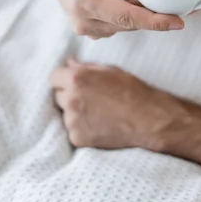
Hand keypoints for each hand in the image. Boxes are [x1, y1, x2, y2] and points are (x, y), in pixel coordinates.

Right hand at [39, 0, 183, 37]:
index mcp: (84, 2)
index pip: (124, 16)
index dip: (153, 21)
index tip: (179, 22)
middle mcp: (85, 22)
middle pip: (130, 24)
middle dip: (158, 19)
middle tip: (189, 11)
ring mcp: (89, 28)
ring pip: (128, 25)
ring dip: (148, 16)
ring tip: (175, 6)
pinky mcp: (95, 27)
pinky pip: (123, 23)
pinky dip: (139, 14)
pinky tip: (154, 4)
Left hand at [51, 58, 174, 148]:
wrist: (146, 119)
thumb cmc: (131, 90)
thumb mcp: (110, 70)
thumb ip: (85, 66)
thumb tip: (69, 63)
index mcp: (77, 78)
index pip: (54, 77)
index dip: (63, 79)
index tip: (73, 82)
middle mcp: (71, 99)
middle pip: (58, 95)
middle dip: (70, 94)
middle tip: (91, 97)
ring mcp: (72, 121)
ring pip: (66, 114)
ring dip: (75, 112)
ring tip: (98, 111)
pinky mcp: (77, 138)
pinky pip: (73, 130)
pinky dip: (82, 128)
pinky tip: (99, 124)